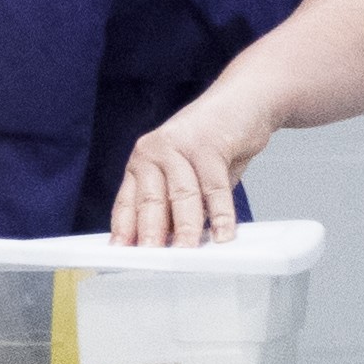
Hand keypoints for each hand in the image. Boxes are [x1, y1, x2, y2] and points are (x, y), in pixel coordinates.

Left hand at [111, 102, 260, 246]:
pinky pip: (215, 186)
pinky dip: (220, 213)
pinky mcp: (209, 145)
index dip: (124, 230)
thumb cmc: (212, 144)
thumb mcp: (186, 174)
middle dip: (151, 233)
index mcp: (141, 163)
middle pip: (151, 200)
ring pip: (182, 195)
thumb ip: (177, 204)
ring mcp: (180, 146)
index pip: (127, 202)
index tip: (122, 255)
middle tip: (153, 260)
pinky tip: (223, 232)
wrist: (242, 104)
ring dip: (186, 227)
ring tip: (188, 252)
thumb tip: (171, 242)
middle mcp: (154, 152)